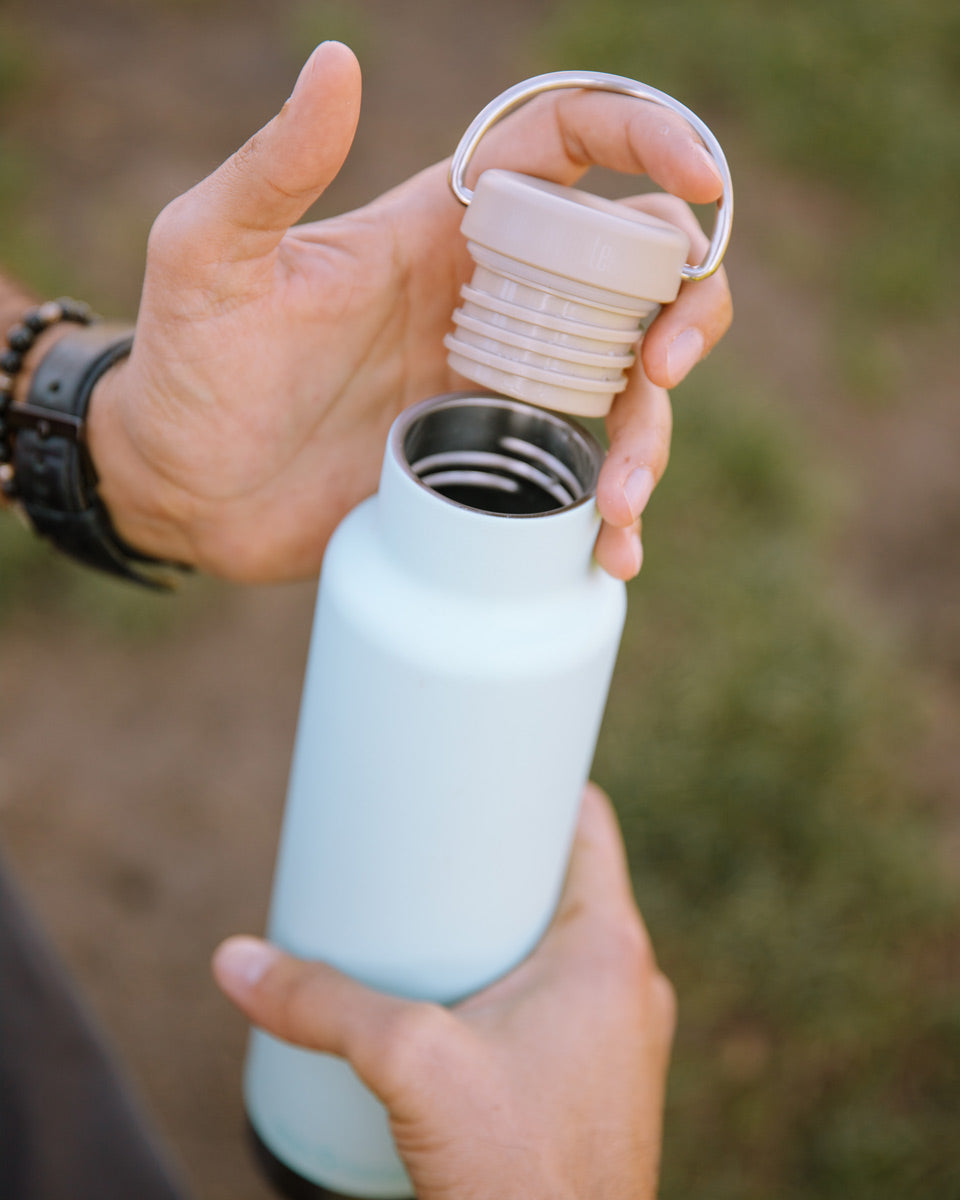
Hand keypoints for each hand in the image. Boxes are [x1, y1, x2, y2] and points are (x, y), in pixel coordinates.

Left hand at [88, 42, 730, 582]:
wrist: (184, 491)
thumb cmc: (189, 366)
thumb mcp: (212, 257)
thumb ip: (272, 169)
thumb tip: (336, 61)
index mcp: (444, 229)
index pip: (571, 149)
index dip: (650, 141)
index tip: (701, 180)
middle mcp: (494, 302)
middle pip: (639, 272)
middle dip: (686, 308)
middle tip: (659, 371)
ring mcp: (502, 388)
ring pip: (628, 387)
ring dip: (652, 437)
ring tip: (616, 504)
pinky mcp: (495, 466)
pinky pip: (584, 474)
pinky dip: (616, 512)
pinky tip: (614, 550)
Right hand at [213, 785, 675, 1199]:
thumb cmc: (518, 1171)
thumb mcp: (409, 1065)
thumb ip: (321, 1003)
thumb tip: (232, 961)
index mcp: (610, 947)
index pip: (586, 823)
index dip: (540, 782)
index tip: (488, 765)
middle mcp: (632, 984)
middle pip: (567, 882)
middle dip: (504, 857)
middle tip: (438, 840)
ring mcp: (623, 1040)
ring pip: (566, 946)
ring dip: (511, 923)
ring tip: (442, 915)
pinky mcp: (600, 1086)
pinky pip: (566, 1002)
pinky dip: (520, 980)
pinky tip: (467, 998)